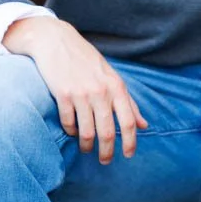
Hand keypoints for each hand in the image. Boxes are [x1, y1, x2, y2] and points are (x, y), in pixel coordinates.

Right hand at [2, 15, 147, 163]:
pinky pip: (68, 123)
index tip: (128, 155)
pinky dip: (70, 131)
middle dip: (107, 151)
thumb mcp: (112, 77)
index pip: (128, 121)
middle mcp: (101, 91)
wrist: (57, 41)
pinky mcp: (62, 94)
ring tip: (86, 149)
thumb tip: (144, 125)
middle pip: (107, 132)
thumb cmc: (87, 60)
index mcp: (116, 86)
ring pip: (86, 132)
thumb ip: (128, 102)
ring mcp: (81, 93)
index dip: (130, 142)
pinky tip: (72, 131)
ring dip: (86, 145)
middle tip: (105, 161)